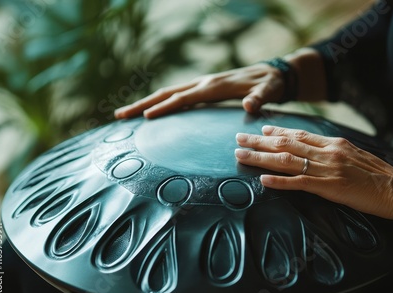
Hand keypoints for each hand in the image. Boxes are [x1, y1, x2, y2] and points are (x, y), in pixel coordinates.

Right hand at [114, 64, 285, 118]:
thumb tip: (249, 106)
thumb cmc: (270, 84)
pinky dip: (160, 103)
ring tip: (124, 115)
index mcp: (214, 86)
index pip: (183, 98)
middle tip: (119, 116)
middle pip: (166, 93)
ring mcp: (202, 85)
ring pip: (168, 93)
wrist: (273, 74)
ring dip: (146, 103)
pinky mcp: (204, 89)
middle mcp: (204, 83)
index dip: (164, 107)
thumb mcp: (269, 91)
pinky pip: (177, 96)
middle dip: (142, 104)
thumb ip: (259, 98)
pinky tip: (151, 113)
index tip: (145, 117)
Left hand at [235, 125, 392, 221]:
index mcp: (334, 143)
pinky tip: (263, 181)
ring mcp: (327, 170)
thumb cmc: (379, 176)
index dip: (278, 131)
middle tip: (238, 139)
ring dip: (261, 159)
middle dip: (259, 142)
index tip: (261, 129)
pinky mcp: (330, 188)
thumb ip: (335, 152)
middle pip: (286, 144)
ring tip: (241, 156)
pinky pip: (299, 184)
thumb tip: (318, 151)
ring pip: (286, 161)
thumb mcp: (356, 156)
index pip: (300, 134)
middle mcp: (327, 152)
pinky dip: (279, 182)